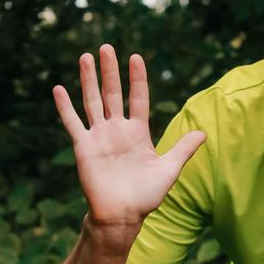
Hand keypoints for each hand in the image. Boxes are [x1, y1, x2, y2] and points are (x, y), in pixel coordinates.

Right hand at [54, 44, 204, 244]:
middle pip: (112, 94)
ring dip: (88, 80)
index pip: (138, 98)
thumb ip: (183, 150)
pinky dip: (65, 107)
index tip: (136, 57)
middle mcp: (117, 130)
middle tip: (107, 47)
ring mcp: (99, 137)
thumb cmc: (146, 197)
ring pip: (92, 102)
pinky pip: (73, 123)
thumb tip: (204, 133)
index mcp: (138, 133)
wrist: (123, 216)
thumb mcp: (169, 170)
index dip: (137, 79)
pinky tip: (58, 88)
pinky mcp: (84, 147)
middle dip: (110, 71)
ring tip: (86, 56)